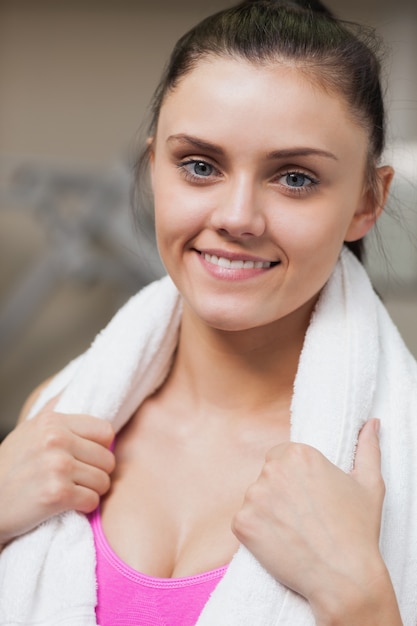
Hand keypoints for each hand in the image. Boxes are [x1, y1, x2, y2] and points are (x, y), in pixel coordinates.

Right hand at [0, 395, 114, 547]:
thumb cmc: (10, 467)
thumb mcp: (29, 431)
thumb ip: (53, 412)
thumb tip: (73, 384)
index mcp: (53, 421)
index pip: (105, 431)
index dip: (100, 448)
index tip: (86, 457)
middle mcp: (56, 440)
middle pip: (108, 459)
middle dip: (98, 472)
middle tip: (78, 479)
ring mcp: (58, 466)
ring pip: (103, 481)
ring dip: (91, 491)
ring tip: (72, 490)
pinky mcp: (57, 493)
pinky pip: (92, 500)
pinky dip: (84, 506)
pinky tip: (67, 505)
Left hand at [232, 420, 400, 623]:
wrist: (343, 577)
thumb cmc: (357, 530)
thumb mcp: (369, 483)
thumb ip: (367, 447)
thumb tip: (371, 424)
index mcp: (299, 453)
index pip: (282, 456)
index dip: (294, 478)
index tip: (307, 497)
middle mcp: (272, 469)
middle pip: (267, 475)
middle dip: (279, 492)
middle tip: (302, 516)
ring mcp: (254, 496)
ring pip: (255, 499)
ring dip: (267, 512)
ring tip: (293, 532)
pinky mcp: (241, 522)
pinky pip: (243, 522)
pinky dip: (255, 533)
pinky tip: (278, 543)